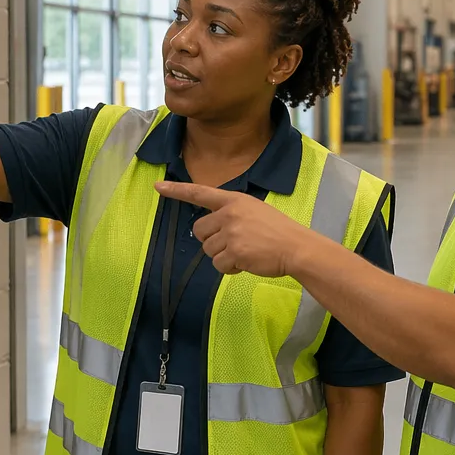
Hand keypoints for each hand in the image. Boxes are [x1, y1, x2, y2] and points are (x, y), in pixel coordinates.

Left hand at [153, 181, 315, 278]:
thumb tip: (212, 229)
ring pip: (208, 250)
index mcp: (234, 200)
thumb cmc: (277, 231)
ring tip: (245, 252)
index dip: (177, 190)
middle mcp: (229, 213)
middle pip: (199, 231)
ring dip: (223, 256)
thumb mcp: (254, 211)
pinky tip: (247, 262)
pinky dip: (231, 269)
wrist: (296, 247)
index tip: (158, 186)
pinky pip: (219, 265)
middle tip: (232, 244)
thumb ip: (232, 214)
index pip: (200, 192)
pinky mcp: (235, 251)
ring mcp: (231, 232)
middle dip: (211, 241)